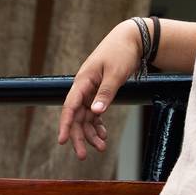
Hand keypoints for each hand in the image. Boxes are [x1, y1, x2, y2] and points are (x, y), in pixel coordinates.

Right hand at [58, 20, 143, 159]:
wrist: (132, 39)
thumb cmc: (121, 52)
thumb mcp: (115, 73)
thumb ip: (105, 93)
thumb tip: (95, 112)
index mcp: (83, 81)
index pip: (70, 107)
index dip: (65, 125)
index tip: (63, 141)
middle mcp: (84, 88)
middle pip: (76, 117)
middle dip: (79, 136)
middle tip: (82, 155)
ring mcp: (91, 91)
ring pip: (86, 117)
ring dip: (91, 133)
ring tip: (101, 148)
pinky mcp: (100, 92)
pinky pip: (95, 113)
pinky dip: (98, 125)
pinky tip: (103, 136)